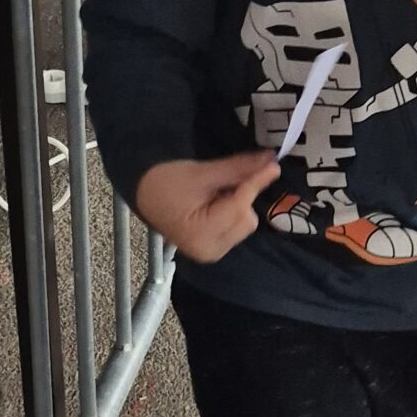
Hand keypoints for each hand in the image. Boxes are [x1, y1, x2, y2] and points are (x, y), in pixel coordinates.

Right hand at [135, 152, 278, 263]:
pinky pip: (237, 229)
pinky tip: (214, 206)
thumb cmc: (166, 181)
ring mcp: (212, 253)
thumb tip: (271, 162)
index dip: (255, 183)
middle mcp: (209, 251)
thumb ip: (238, 169)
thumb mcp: (202, 172)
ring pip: (245, 224)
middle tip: (221, 183)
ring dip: (238, 205)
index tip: (272, 165)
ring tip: (214, 195)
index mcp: (201, 234)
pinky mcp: (213, 250)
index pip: (239, 206)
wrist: (143, 193)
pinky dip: (233, 214)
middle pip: (247, 219)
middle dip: (241, 197)